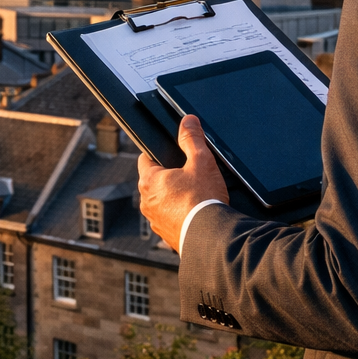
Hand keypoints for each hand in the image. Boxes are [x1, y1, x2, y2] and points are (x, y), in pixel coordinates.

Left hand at [137, 115, 228, 252]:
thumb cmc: (203, 200)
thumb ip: (192, 139)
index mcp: (149, 181)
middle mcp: (146, 202)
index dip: (158, 153)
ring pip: (161, 202)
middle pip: (154, 181)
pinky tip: (196, 214)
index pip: (145, 159)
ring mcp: (155, 222)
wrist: (211, 238)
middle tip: (189, 175)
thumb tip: (187, 121)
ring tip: (195, 196)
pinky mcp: (166, 236)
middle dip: (169, 177)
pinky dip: (179, 216)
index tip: (172, 154)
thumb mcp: (201, 161)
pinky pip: (169, 220)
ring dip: (173, 198)